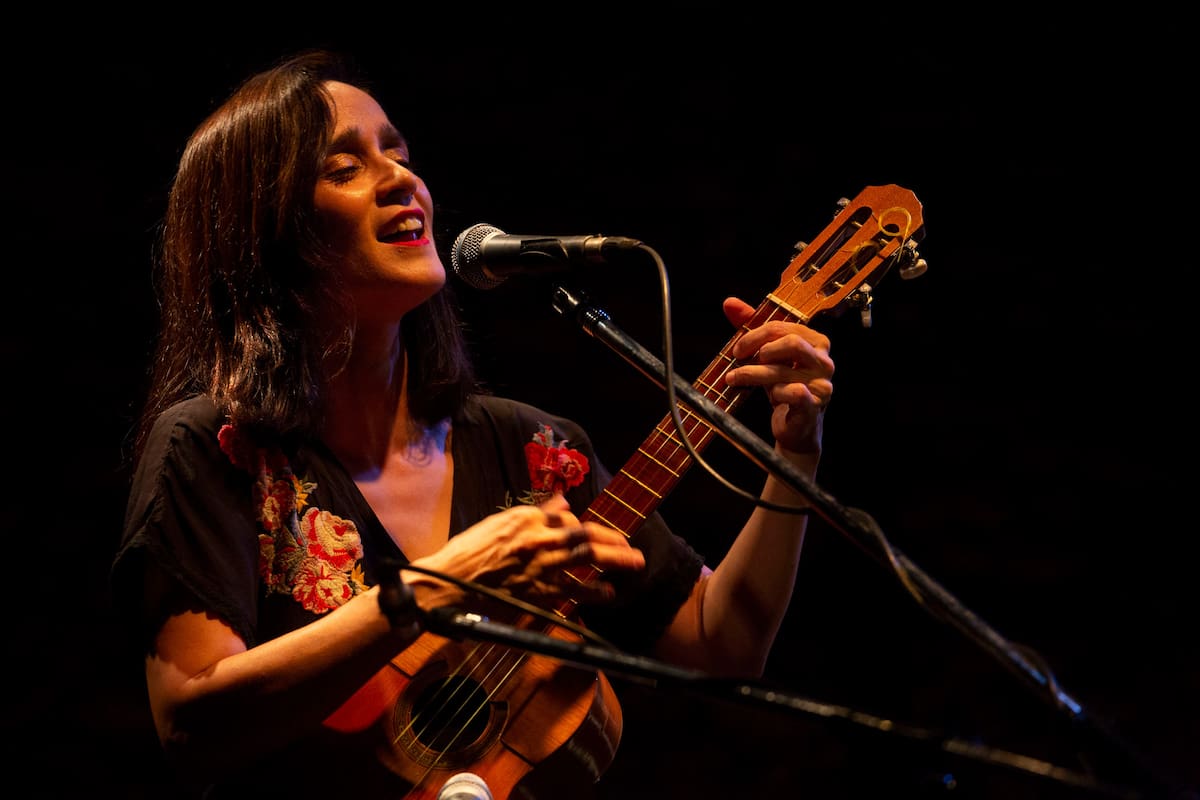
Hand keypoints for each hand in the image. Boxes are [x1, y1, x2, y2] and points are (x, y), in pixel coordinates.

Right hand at [417, 494, 644, 609]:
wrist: (450, 583)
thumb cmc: (470, 552)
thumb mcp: (500, 523)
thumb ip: (535, 514)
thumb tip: (562, 501)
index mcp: (526, 519)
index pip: (566, 517)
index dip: (581, 526)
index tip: (589, 534)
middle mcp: (538, 539)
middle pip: (585, 535)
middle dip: (612, 540)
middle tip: (631, 547)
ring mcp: (540, 567)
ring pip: (586, 560)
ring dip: (615, 560)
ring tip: (635, 563)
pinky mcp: (537, 592)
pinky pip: (573, 592)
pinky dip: (593, 592)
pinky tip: (608, 593)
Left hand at [720, 296, 833, 454]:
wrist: (796, 428)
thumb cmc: (782, 387)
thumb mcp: (767, 357)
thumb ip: (752, 329)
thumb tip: (729, 303)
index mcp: (816, 342)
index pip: (784, 327)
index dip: (755, 334)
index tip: (736, 348)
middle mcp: (824, 361)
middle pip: (791, 341)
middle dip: (758, 347)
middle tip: (738, 359)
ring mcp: (822, 383)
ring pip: (784, 369)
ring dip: (753, 373)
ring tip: (734, 378)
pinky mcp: (815, 405)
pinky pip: (792, 392)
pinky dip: (775, 393)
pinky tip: (770, 397)